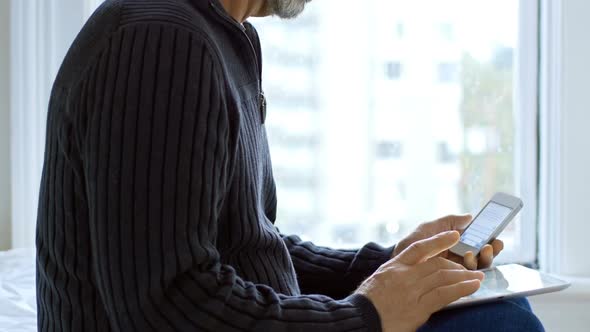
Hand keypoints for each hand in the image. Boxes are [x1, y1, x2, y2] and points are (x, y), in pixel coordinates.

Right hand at [356, 231, 483, 331]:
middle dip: (456, 265)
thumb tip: (412, 276)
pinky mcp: (419, 308)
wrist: (360, 319)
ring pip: (443, 277)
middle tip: (470, 268)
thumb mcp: (379, 281)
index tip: (454, 234)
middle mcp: (404, 276)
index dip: (438, 240)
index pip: (419, 248)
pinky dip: (461, 289)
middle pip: (436, 264)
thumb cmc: (367, 303)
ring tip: (478, 278)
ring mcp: (412, 291)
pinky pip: (445, 295)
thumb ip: (396, 276)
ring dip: (464, 276)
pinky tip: (472, 287)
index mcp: (394, 267)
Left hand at [392, 215, 503, 269]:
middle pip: (484, 256)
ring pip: (478, 268)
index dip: (491, 240)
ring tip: (473, 253)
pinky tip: (465, 263)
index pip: (481, 242)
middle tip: (489, 246)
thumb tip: (469, 216)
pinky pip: (466, 278)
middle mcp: (460, 257)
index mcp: (458, 243)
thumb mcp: (430, 227)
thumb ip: (449, 221)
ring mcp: (456, 270)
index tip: (496, 238)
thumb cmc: (412, 242)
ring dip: (481, 260)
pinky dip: (469, 271)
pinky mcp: (450, 281)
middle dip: (491, 251)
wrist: (397, 258)